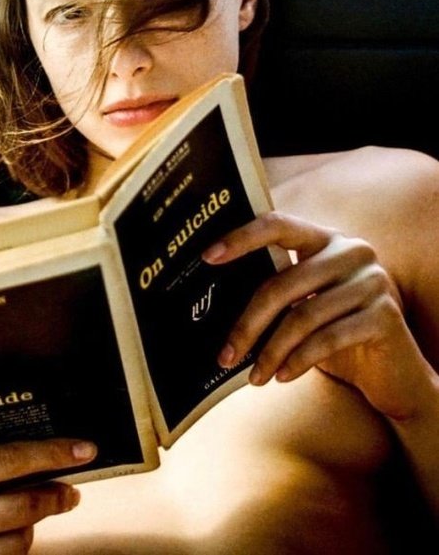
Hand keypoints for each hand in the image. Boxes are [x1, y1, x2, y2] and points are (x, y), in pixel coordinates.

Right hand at [0, 438, 95, 554]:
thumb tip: (21, 450)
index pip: (3, 460)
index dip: (51, 454)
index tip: (83, 449)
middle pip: (18, 506)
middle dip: (56, 494)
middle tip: (72, 488)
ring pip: (15, 543)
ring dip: (37, 525)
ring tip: (42, 511)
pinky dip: (14, 550)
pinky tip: (14, 537)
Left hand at [203, 212, 434, 419]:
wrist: (395, 369)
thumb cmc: (337, 330)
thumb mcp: (307, 303)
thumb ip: (277, 291)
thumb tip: (215, 303)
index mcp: (325, 239)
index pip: (278, 226)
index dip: (241, 238)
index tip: (208, 257)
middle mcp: (351, 251)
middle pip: (281, 284)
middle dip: (248, 324)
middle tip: (226, 356)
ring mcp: (372, 281)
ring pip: (302, 316)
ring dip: (271, 352)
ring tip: (255, 377)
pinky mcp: (385, 315)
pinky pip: (327, 339)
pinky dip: (299, 361)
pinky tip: (282, 376)